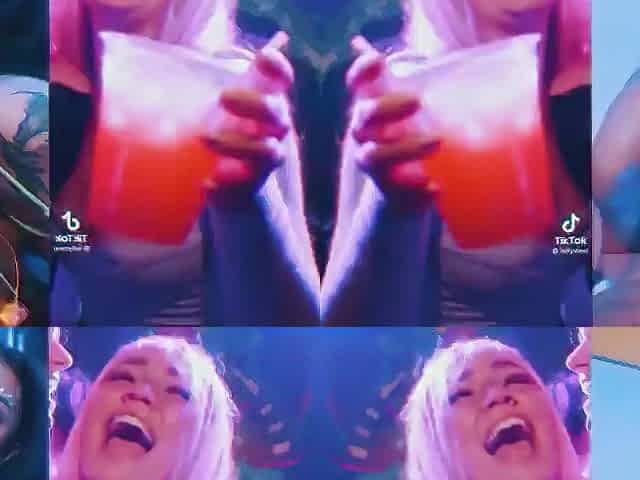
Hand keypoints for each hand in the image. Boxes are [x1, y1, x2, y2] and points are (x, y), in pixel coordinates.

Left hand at [205, 32, 294, 206]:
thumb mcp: (229, 107)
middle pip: (277, 113)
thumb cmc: (230, 133)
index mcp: (269, 104)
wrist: (237, 185)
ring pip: (267, 151)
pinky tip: (208, 183)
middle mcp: (275, 130)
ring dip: (236, 144)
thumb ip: (225, 84)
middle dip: (254, 103)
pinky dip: (226, 184)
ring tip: (205, 139)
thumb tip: (207, 54)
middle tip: (223, 96)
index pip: (282, 81)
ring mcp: (267, 160)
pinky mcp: (253, 187)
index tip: (263, 58)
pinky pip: (245, 186)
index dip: (278, 69)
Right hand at [347, 36, 439, 211]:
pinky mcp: (389, 192)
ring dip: (405, 148)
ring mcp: (373, 165)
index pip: (356, 85)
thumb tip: (384, 47)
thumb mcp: (407, 110)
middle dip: (386, 107)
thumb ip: (405, 82)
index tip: (378, 60)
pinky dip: (416, 189)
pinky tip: (434, 187)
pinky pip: (398, 192)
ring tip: (437, 142)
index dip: (361, 72)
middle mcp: (363, 136)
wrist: (399, 191)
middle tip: (418, 100)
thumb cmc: (405, 138)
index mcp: (368, 111)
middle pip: (364, 117)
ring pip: (374, 156)